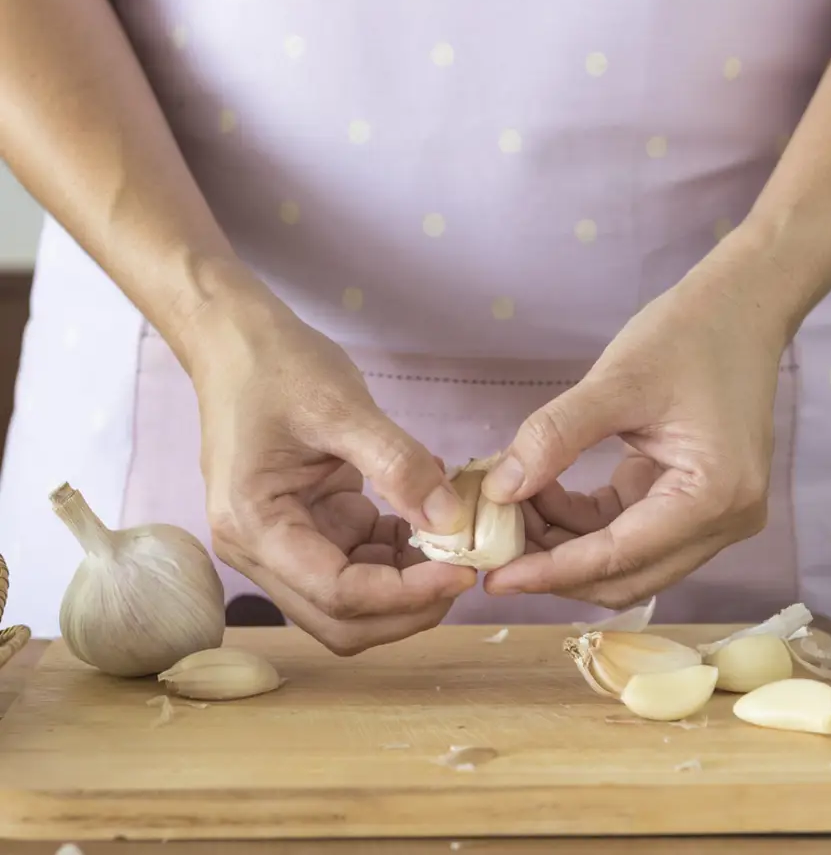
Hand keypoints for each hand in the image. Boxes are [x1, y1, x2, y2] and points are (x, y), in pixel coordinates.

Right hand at [187, 292, 476, 654]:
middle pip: (341, 617)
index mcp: (255, 526)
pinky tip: (426, 516)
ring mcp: (281, 542)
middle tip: (464, 569)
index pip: (336, 592)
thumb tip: (452, 521)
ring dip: (405, 582)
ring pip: (352, 599)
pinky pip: (356, 562)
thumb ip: (397, 464)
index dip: (404, 594)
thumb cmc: (276, 366)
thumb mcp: (340, 406)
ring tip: (452, 540)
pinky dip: (396, 553)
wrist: (236, 342)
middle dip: (407, 605)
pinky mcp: (305, 526)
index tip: (464, 572)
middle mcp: (259, 550)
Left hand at [480, 247, 787, 608]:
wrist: (738, 309)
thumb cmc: (686, 337)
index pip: (619, 557)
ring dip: (565, 544)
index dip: (551, 572)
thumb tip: (499, 490)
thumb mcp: (615, 383)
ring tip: (512, 509)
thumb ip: (554, 436)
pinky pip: (629, 532)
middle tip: (493, 547)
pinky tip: (543, 493)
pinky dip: (583, 523)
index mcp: (712, 498)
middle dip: (554, 566)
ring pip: (624, 560)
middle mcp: (722, 522)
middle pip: (625, 574)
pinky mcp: (693, 503)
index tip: (493, 579)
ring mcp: (711, 517)